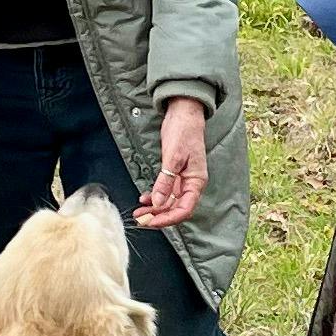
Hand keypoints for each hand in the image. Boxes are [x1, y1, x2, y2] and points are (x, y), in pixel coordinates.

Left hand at [137, 96, 207, 228]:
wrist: (184, 113)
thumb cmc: (184, 132)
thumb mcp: (173, 157)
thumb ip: (165, 181)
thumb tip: (158, 203)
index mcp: (196, 182)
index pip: (184, 209)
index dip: (168, 219)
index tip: (152, 222)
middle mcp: (191, 183)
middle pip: (176, 208)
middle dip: (159, 216)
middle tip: (141, 220)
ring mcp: (182, 178)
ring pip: (169, 201)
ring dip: (155, 209)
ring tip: (139, 213)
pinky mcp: (174, 172)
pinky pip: (165, 191)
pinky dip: (155, 197)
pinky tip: (144, 199)